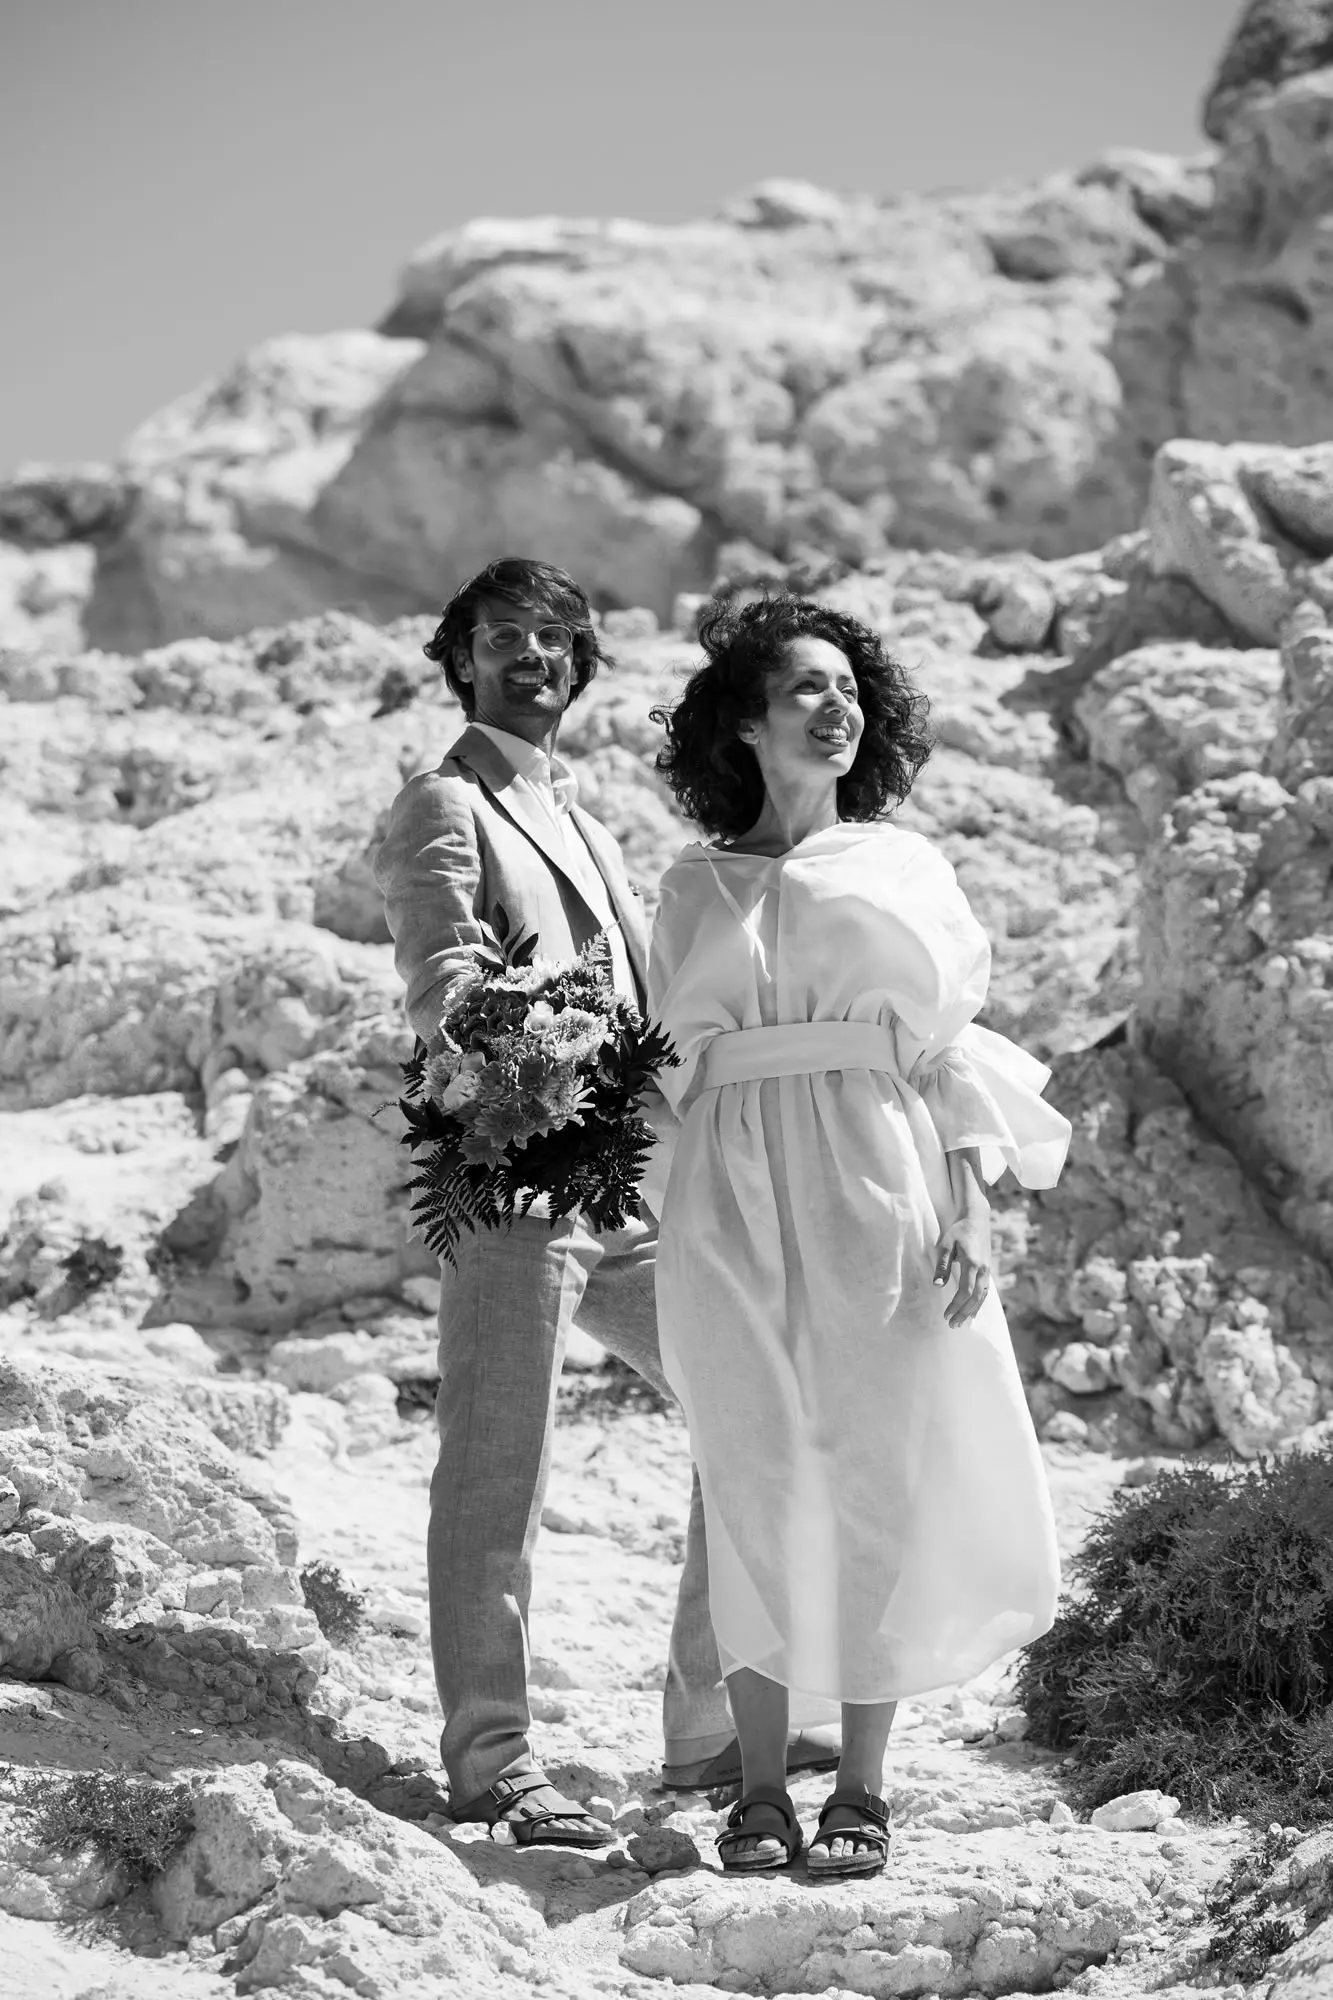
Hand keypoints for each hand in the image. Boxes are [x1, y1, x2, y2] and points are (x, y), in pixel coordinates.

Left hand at [933, 1211, 991, 1326]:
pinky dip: (979, 1304)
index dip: (956, 1305)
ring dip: (971, 1311)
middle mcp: (983, 1269)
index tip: (946, 1315)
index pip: (965, 1291)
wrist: (976, 1219)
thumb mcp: (946, 1244)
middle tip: (952, 1325)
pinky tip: (972, 1312)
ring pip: (982, 1296)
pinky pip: (985, 1291)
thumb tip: (937, 1285)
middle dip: (963, 1313)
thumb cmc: (958, 1231)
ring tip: (961, 1323)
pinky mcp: (988, 1270)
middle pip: (975, 1298)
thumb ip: (942, 1265)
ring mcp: (987, 1270)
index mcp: (972, 1263)